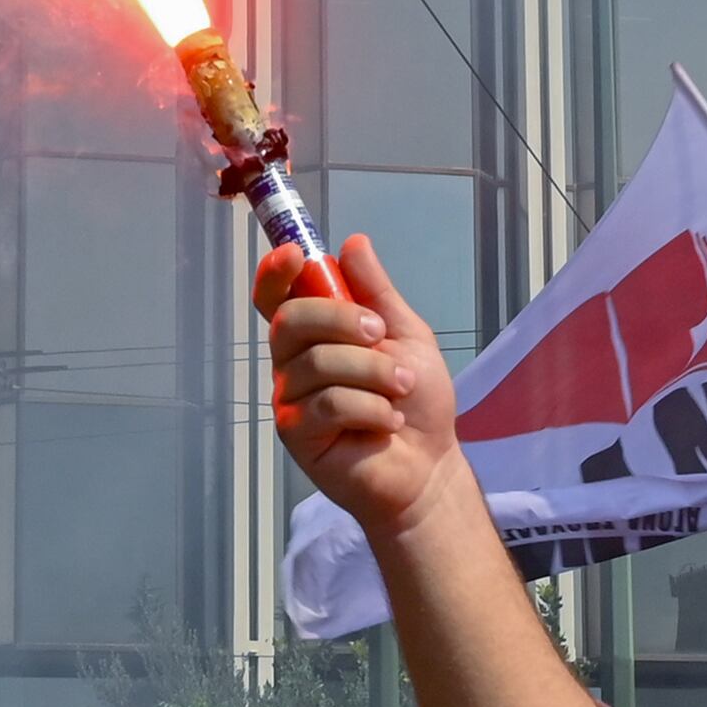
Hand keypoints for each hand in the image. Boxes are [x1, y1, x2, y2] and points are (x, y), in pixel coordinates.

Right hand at [262, 239, 467, 536]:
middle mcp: (293, 364)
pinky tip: (387, 422)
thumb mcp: (407, 335)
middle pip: (291, 320)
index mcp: (314, 335)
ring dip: (373, 372)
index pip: (277, 298)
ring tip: (400, 391)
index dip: (276, 273)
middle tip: (379, 334)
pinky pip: (327, 404)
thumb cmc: (416, 400)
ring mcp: (291, 400)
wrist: (430, 464)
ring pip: (318, 363)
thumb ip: (377, 292)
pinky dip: (371, 408)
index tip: (297, 254)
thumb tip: (353, 243)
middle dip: (340, 319)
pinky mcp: (298, 435)